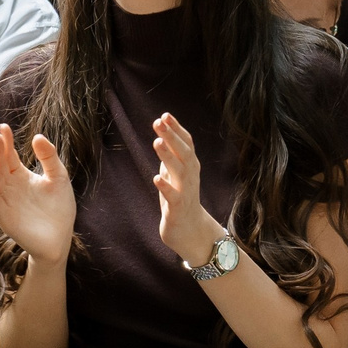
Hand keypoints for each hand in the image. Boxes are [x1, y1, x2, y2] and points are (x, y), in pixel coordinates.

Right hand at [0, 124, 74, 266]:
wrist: (59, 239)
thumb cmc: (59, 208)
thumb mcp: (58, 177)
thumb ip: (49, 157)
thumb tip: (37, 136)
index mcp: (21, 175)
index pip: (9, 155)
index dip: (6, 142)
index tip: (4, 127)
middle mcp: (10, 186)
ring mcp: (6, 201)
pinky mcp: (5, 216)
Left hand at [148, 113, 224, 267]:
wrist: (191, 233)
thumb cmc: (180, 202)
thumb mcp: (175, 176)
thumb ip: (171, 158)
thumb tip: (163, 138)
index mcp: (189, 167)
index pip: (185, 144)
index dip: (176, 129)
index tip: (165, 115)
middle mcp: (190, 177)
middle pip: (183, 152)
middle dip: (172, 136)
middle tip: (159, 121)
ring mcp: (185, 192)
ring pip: (179, 171)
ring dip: (168, 156)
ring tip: (157, 142)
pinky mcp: (178, 209)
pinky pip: (172, 196)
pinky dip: (165, 186)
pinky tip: (156, 178)